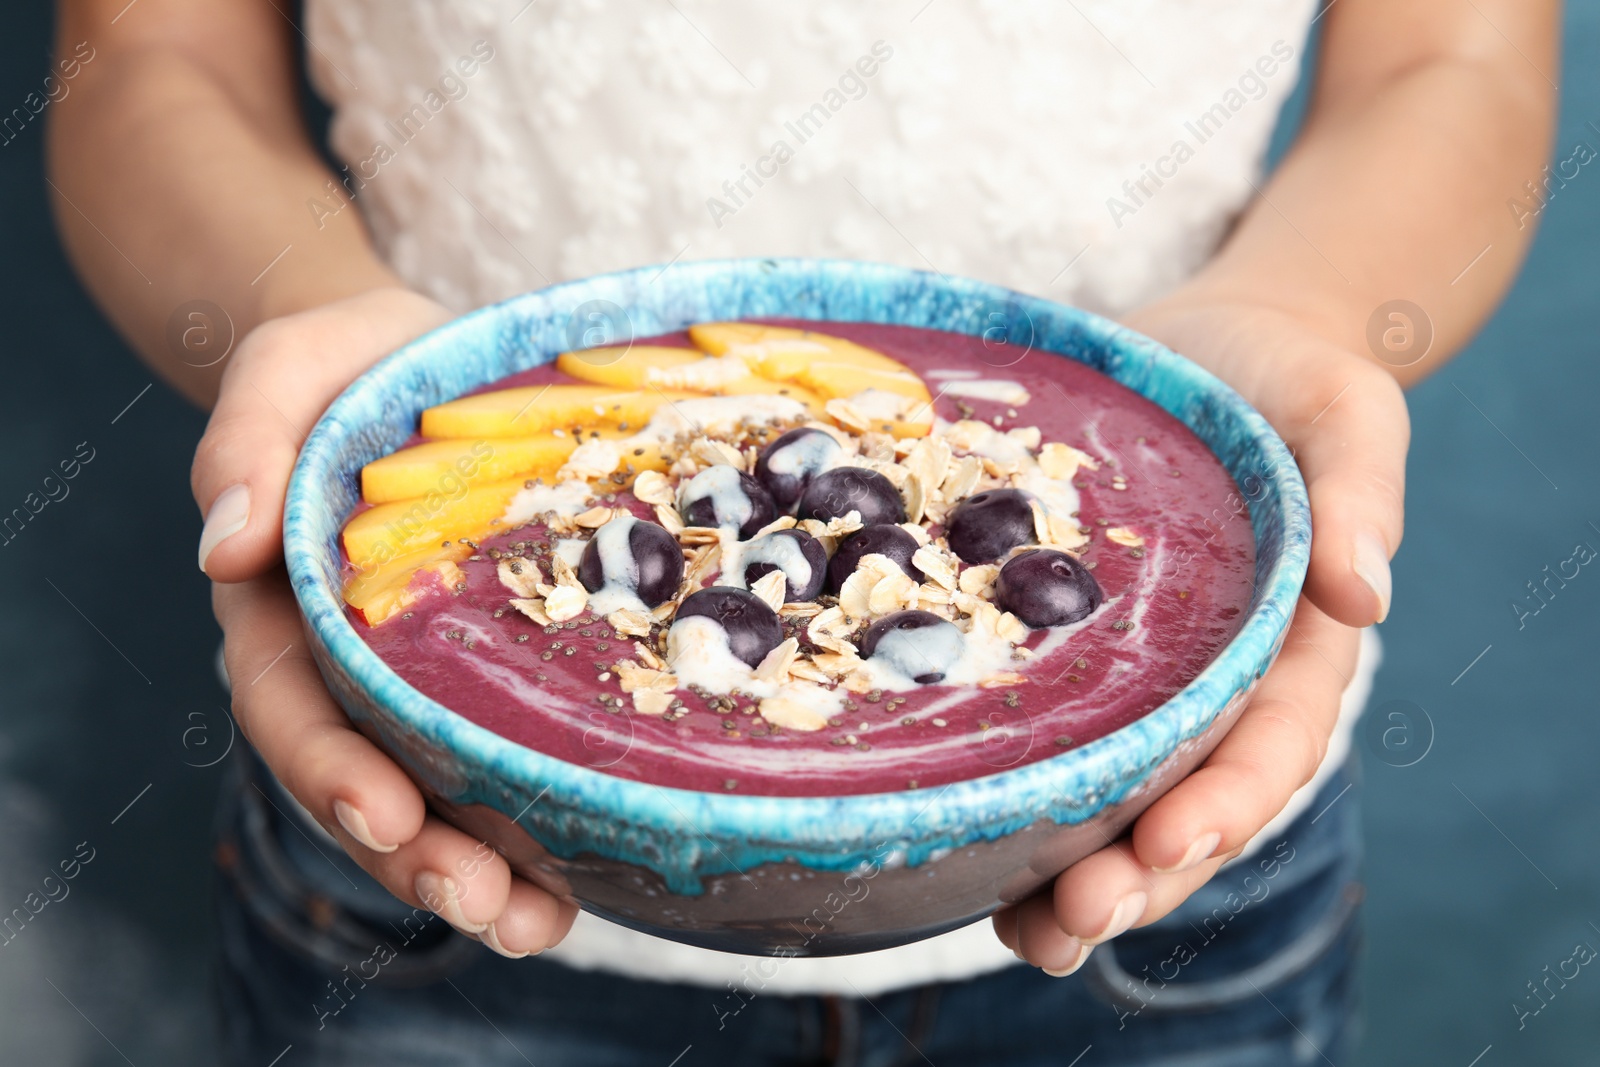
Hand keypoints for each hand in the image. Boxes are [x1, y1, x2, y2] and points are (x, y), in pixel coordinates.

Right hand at [196, 288, 579, 956]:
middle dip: (415, 856)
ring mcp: (419, 677)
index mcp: (286, 606)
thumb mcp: (292, 367)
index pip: (290, 707)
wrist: (416, 358)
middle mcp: (346, 664)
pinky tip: (587, 871)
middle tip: (481, 903)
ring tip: (540, 922)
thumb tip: (222, 543)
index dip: (331, 771)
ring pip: (434, 797)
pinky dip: (534, 824)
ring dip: (478, 870)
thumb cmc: (349, 362)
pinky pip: (501, 759)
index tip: (388, 817)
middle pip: (364, 782)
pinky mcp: (489, 672)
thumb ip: (247, 439)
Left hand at [993, 299, 1406, 972]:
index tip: (1168, 845)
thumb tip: (1370, 597)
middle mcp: (1215, 688)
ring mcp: (1141, 683)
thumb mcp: (1343, 408)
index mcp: (1290, 649)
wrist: (1202, 351)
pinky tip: (965, 846)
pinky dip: (1019, 803)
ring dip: (1071, 877)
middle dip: (1135, 876)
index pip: (1268, 748)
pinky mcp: (1069, 659)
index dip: (1225, 805)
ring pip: (1115, 802)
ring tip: (1021, 935)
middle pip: (1186, 806)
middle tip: (1067, 925)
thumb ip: (1362, 490)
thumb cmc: (1284, 381)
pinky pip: (1050, 741)